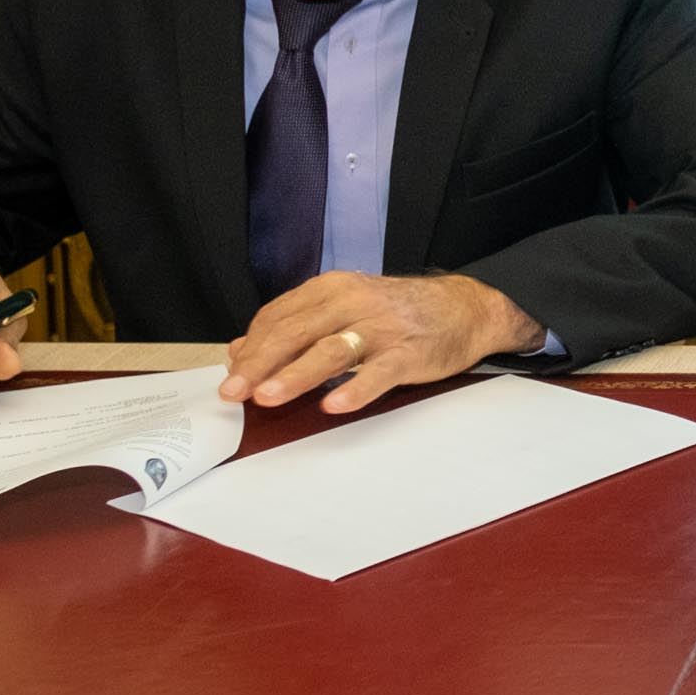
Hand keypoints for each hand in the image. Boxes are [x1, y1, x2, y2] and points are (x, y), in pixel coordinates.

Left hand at [221, 273, 544, 413]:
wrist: (464, 308)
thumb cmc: (398, 313)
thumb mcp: (344, 307)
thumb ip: (294, 325)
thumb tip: (240, 349)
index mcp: (332, 289)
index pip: (278, 317)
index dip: (251, 348)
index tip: (231, 375)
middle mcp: (353, 303)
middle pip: (296, 332)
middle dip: (259, 364)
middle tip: (233, 392)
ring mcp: (381, 328)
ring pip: (330, 350)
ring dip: (295, 374)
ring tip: (267, 396)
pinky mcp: (408, 353)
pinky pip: (377, 373)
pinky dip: (354, 389)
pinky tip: (332, 405)